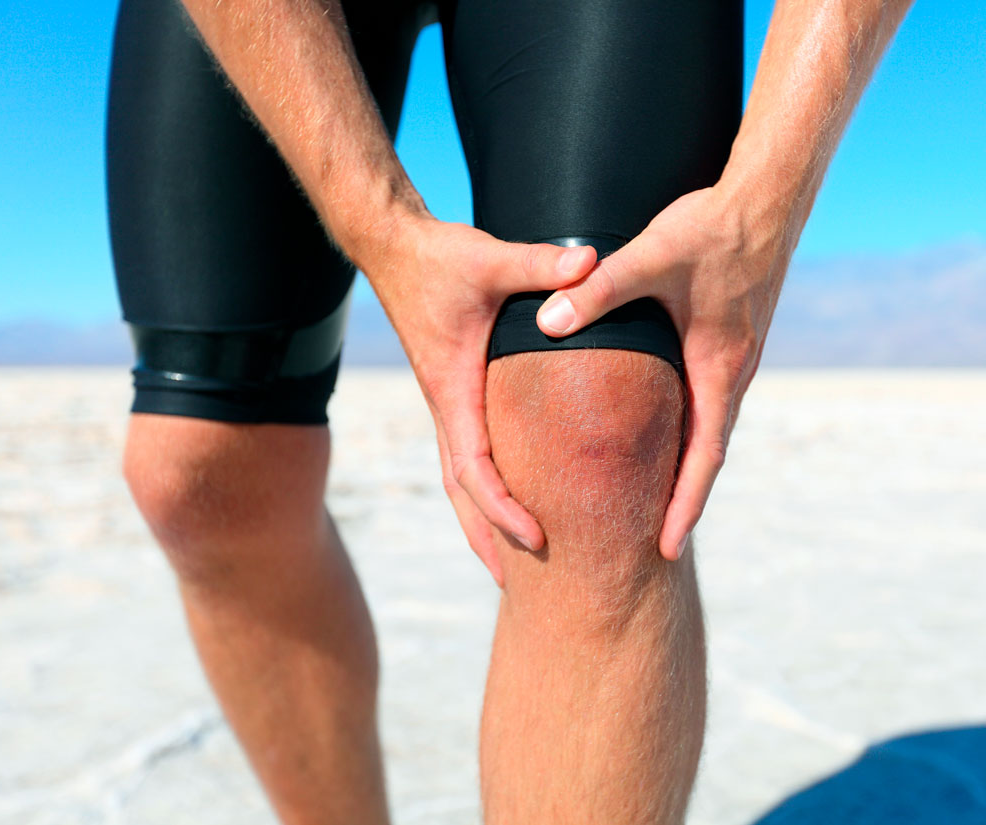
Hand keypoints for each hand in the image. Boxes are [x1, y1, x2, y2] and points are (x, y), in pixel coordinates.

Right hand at [367, 215, 596, 585]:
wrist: (394, 248)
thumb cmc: (438, 258)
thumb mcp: (490, 259)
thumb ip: (541, 264)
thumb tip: (590, 263)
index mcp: (453, 390)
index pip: (474, 470)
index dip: (505, 509)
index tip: (539, 539)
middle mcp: (446, 405)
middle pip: (462, 493)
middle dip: (488, 539)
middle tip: (519, 588)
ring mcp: (448, 401)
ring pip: (460, 479)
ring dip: (482, 522)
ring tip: (512, 565)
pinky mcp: (455, 391)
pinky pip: (467, 454)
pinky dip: (485, 487)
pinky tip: (513, 497)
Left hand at [534, 186, 789, 560]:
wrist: (768, 196)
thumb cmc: (712, 227)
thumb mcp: (651, 257)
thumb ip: (598, 290)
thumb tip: (547, 323)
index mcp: (719, 367)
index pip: (704, 457)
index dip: (684, 505)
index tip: (666, 549)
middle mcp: (732, 371)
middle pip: (708, 453)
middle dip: (683, 500)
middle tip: (656, 544)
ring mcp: (735, 356)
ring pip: (710, 427)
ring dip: (688, 467)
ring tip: (657, 501)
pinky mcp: (730, 338)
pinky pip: (709, 399)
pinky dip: (690, 430)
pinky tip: (664, 431)